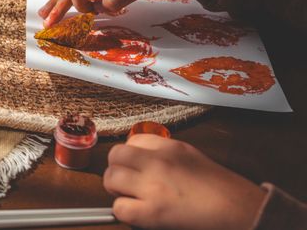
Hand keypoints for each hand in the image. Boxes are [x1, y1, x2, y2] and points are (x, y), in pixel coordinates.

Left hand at [104, 135, 265, 229]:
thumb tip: (139, 158)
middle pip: (115, 155)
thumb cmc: (221, 188)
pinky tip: (139, 213)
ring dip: (117, 189)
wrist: (241, 211)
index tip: (135, 165)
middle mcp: (158, 162)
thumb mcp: (191, 157)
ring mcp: (153, 186)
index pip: (131, 140)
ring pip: (111, 179)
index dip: (130, 155)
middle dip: (117, 169)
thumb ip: (163, 153)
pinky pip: (119, 208)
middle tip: (126, 181)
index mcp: (169, 147)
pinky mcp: (151, 212)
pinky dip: (124, 212)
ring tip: (131, 197)